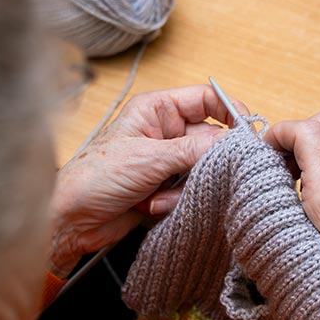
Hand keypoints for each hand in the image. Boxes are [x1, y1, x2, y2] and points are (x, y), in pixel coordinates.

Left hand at [49, 84, 246, 278]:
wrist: (71, 221)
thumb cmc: (94, 178)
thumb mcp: (148, 158)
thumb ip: (194, 149)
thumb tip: (234, 143)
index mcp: (156, 109)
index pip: (207, 99)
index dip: (230, 111)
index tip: (248, 132)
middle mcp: (164, 131)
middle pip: (210, 139)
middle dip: (204, 163)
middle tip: (197, 175)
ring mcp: (166, 160)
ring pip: (203, 170)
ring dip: (185, 187)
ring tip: (156, 196)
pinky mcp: (165, 187)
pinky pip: (191, 191)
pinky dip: (176, 202)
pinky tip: (150, 206)